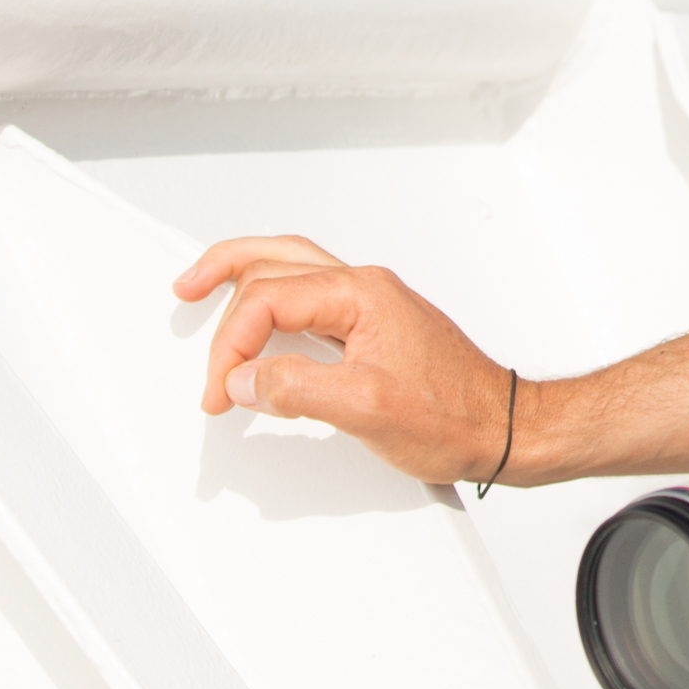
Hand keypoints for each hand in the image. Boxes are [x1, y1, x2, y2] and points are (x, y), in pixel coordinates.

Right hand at [172, 235, 517, 485]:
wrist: (505, 427)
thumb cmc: (454, 416)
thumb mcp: (366, 409)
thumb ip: (297, 388)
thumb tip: (245, 379)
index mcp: (361, 294)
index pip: (269, 298)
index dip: (231, 345)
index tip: (221, 392)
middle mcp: (366, 288)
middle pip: (275, 261)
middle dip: (224, 284)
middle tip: (184, 294)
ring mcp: (371, 304)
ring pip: (293, 266)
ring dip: (245, 272)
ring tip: (205, 281)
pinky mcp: (373, 325)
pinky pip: (309, 294)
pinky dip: (272, 297)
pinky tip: (260, 316)